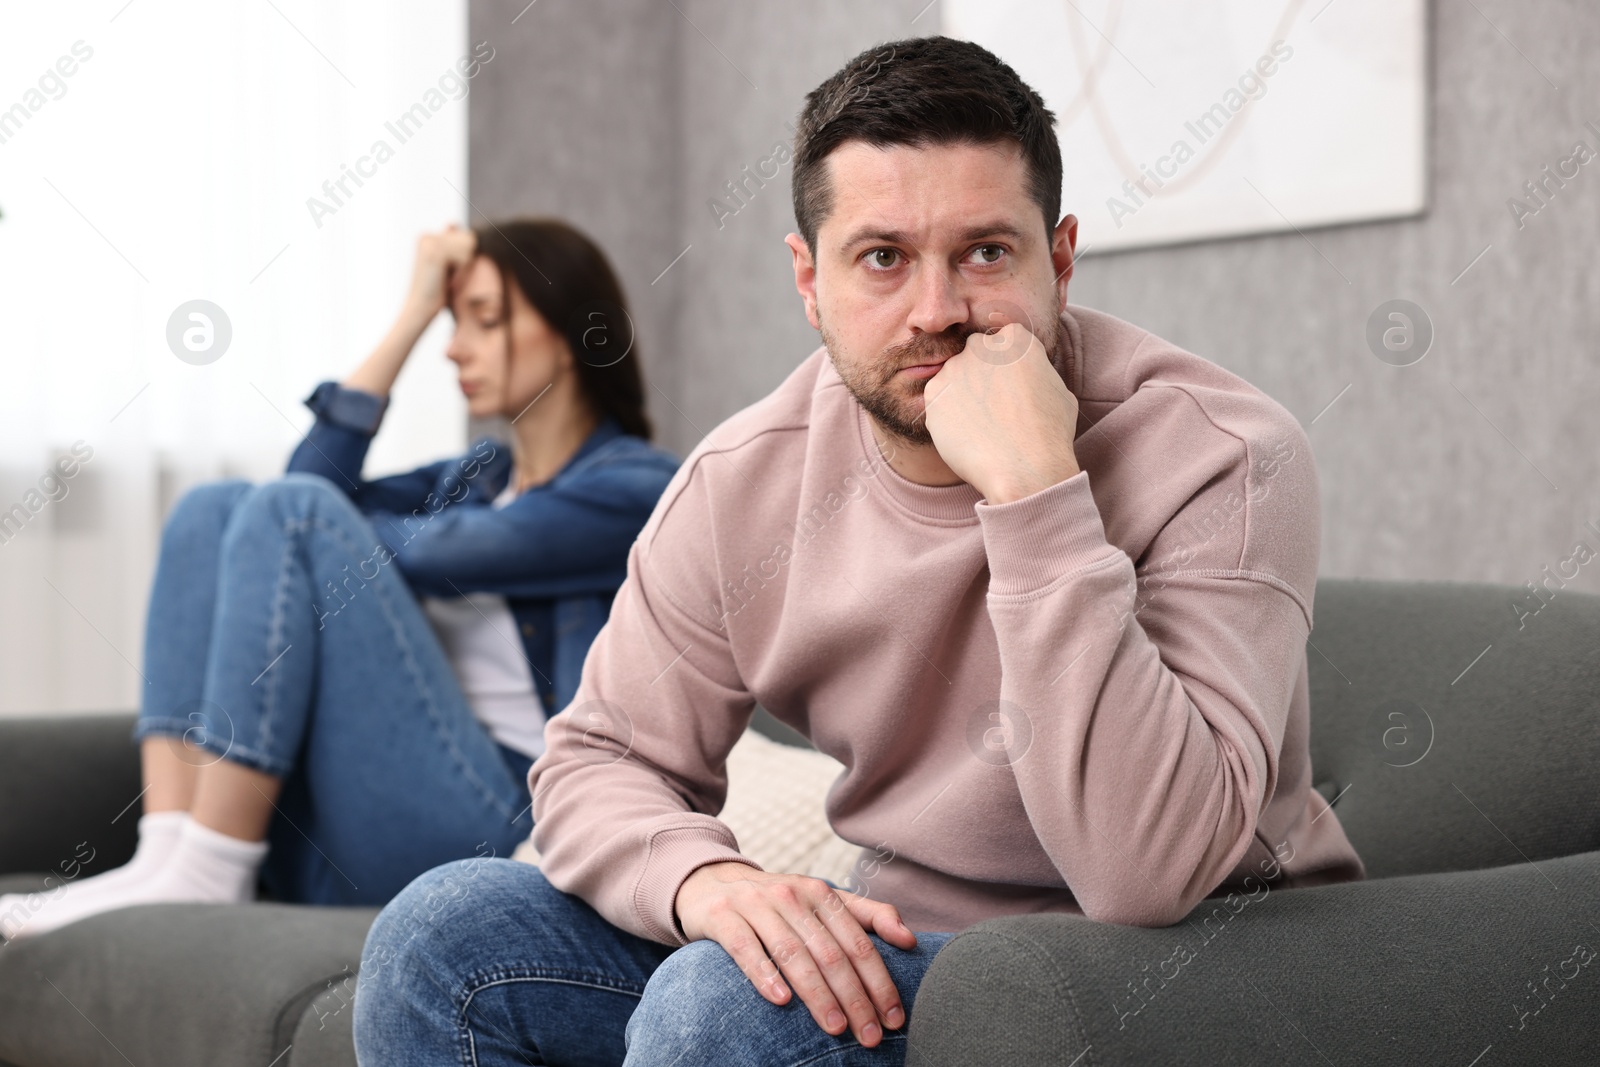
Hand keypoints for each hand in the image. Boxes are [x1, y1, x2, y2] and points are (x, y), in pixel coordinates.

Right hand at [402, 224, 476, 323]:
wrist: (419, 309)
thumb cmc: (436, 292)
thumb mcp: (448, 266)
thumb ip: (452, 245)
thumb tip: (452, 223)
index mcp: (428, 237)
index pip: (466, 237)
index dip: (465, 259)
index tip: (448, 274)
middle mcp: (427, 236)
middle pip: (469, 239)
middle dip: (466, 262)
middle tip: (449, 279)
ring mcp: (429, 242)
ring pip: (469, 247)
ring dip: (465, 269)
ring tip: (448, 281)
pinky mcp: (434, 252)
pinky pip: (465, 257)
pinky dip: (462, 273)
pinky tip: (448, 282)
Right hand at [674, 862, 917, 1047]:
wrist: (711, 883)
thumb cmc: (777, 903)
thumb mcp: (822, 901)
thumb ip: (868, 915)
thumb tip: (909, 938)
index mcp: (821, 893)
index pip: (858, 943)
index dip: (879, 982)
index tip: (893, 1018)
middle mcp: (792, 895)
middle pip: (830, 953)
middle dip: (854, 998)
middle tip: (869, 1036)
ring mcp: (755, 904)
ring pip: (793, 953)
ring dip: (817, 993)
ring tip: (835, 1027)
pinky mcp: (722, 917)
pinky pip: (746, 948)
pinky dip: (765, 975)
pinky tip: (781, 1001)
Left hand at [922, 322, 1080, 503]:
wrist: (1024, 468)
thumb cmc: (1049, 434)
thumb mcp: (1059, 390)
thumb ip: (1036, 371)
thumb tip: (1028, 373)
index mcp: (1016, 338)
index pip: (1004, 342)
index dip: (1007, 368)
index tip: (1010, 389)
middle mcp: (982, 346)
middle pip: (976, 355)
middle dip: (982, 375)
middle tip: (993, 408)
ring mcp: (954, 367)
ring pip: (955, 377)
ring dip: (963, 395)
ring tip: (981, 426)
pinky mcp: (933, 393)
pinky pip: (938, 400)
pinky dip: (947, 415)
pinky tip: (967, 434)